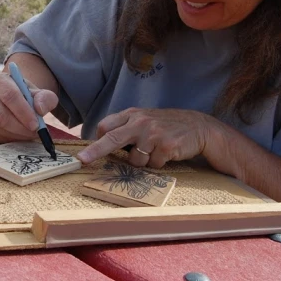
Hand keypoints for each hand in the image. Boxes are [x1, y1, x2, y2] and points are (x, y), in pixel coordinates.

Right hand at [0, 72, 58, 142]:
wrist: (17, 100)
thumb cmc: (28, 95)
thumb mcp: (41, 93)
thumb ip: (45, 98)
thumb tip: (39, 109)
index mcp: (0, 81)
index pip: (10, 96)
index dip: (23, 112)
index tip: (36, 124)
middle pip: (1, 115)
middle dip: (21, 127)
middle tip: (36, 132)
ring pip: (0, 127)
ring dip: (19, 134)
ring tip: (32, 132)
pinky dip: (13, 138)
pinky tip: (22, 134)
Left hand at [77, 108, 216, 167]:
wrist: (198, 127)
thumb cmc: (167, 126)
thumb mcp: (145, 120)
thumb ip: (126, 129)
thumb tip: (102, 145)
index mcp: (133, 115)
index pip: (107, 126)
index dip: (96, 141)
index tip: (85, 153)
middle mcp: (141, 122)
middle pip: (112, 138)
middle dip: (95, 151)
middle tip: (82, 160)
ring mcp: (153, 134)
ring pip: (135, 160)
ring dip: (143, 161)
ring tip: (155, 151)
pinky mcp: (166, 146)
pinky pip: (153, 165)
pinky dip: (158, 164)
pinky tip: (167, 153)